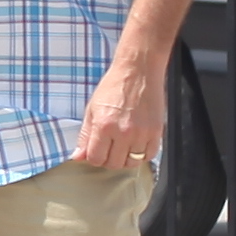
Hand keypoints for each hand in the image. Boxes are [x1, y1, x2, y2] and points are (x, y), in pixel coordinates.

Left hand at [66, 53, 166, 175]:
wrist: (138, 72)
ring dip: (125, 158)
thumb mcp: (92, 108)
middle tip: (109, 148)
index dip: (94, 157)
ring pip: (132, 162)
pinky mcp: (156, 132)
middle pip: (114, 164)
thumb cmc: (114, 86)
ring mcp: (142, 133)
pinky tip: (136, 144)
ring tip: (123, 146)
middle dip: (108, 159)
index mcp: (103, 126)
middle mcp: (123, 132)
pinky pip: (149, 155)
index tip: (96, 152)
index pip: (96, 158)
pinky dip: (142, 154)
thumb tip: (78, 156)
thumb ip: (85, 135)